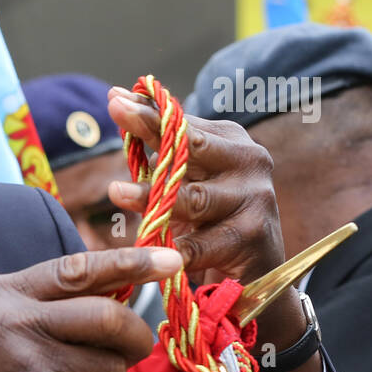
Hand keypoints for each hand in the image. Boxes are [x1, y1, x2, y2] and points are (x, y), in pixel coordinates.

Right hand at [0, 246, 179, 371]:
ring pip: (112, 366)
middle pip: (109, 316)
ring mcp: (31, 363)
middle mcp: (12, 321)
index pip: (76, 268)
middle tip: (132, 351)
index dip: (130, 263)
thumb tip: (120, 289)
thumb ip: (45, 306)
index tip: (172, 260)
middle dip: (134, 338)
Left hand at [105, 85, 285, 285]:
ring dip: (151, 196)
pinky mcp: (253, 237)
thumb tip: (118, 102)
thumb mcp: (186, 183)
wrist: (255, 274)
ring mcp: (255, 198)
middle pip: (190, 146)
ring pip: (193, 197)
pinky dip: (174, 250)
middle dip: (151, 127)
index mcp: (231, 143)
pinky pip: (201, 245)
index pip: (183, 124)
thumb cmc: (210, 222)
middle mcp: (249, 161)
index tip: (115, 97)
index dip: (148, 110)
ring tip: (116, 192)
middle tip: (116, 113)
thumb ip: (160, 151)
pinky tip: (149, 251)